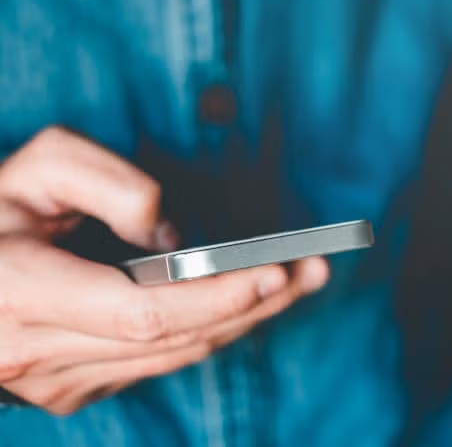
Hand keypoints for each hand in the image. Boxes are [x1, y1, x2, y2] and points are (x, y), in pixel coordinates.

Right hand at [0, 127, 328, 414]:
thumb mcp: (35, 168)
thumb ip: (106, 183)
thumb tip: (170, 238)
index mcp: (22, 292)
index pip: (142, 312)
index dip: (216, 297)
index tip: (276, 270)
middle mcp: (39, 352)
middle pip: (175, 338)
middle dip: (255, 304)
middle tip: (315, 269)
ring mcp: (57, 382)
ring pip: (176, 357)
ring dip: (245, 320)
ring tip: (301, 281)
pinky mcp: (74, 390)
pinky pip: (160, 362)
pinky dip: (213, 331)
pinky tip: (251, 303)